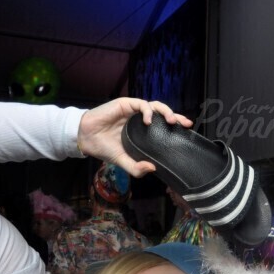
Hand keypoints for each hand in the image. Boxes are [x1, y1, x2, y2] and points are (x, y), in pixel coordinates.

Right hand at [77, 98, 191, 177]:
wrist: (86, 138)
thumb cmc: (104, 147)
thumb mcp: (123, 161)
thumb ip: (136, 167)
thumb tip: (153, 169)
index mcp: (143, 131)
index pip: (163, 126)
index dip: (176, 126)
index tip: (187, 131)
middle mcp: (141, 119)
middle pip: (164, 114)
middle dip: (176, 117)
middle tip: (185, 124)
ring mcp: (134, 111)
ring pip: (156, 106)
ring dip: (166, 112)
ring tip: (172, 121)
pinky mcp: (126, 104)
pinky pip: (141, 104)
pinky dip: (148, 111)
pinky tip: (148, 120)